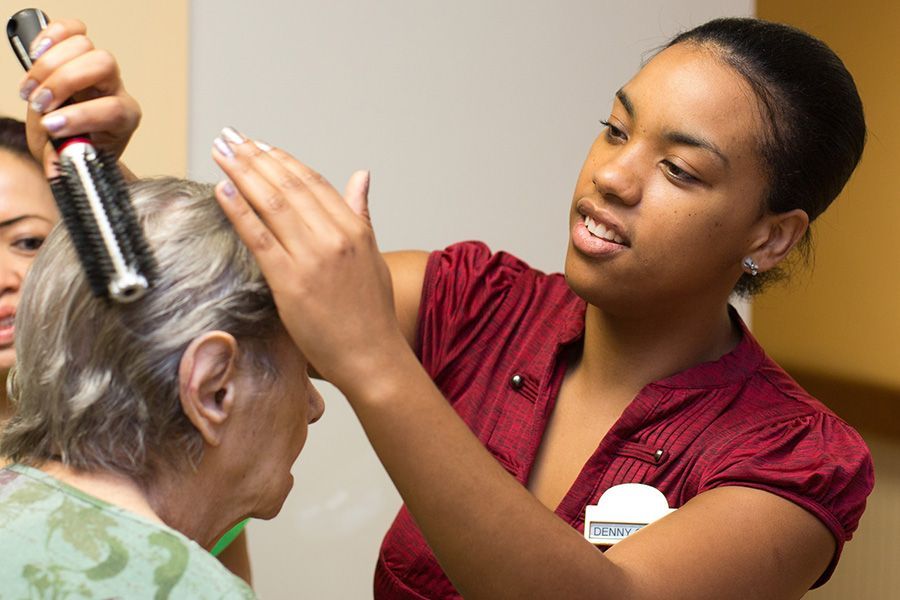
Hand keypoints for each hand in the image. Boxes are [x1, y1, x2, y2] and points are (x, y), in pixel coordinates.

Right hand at [18, 19, 140, 172]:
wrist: (77, 138)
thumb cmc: (77, 147)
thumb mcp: (69, 159)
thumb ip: (62, 160)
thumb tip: (55, 168)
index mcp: (124, 119)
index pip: (111, 109)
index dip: (80, 116)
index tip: (52, 126)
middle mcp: (116, 89)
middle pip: (102, 65)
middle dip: (63, 82)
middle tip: (38, 103)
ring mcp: (100, 70)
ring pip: (85, 46)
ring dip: (49, 65)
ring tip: (30, 89)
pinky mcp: (81, 53)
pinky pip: (73, 30)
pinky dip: (52, 35)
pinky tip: (37, 53)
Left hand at [210, 128, 406, 394]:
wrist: (371, 356)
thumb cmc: (372, 313)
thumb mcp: (373, 255)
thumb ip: (361, 213)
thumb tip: (361, 176)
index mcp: (354, 229)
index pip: (313, 182)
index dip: (283, 159)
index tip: (260, 145)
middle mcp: (334, 237)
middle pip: (287, 185)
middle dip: (254, 157)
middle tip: (230, 138)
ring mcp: (311, 258)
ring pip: (271, 203)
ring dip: (241, 173)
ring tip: (220, 152)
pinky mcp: (290, 282)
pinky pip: (258, 237)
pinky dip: (238, 210)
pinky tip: (222, 190)